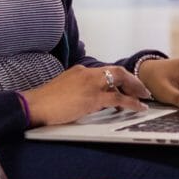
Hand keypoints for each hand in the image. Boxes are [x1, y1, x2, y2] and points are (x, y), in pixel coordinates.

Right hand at [21, 65, 150, 125]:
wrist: (33, 105)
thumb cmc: (44, 102)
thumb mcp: (64, 90)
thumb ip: (78, 90)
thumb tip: (89, 100)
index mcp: (80, 71)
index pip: (105, 71)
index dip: (119, 78)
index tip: (127, 85)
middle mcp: (87, 73)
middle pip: (116, 71)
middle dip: (131, 80)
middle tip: (142, 89)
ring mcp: (90, 84)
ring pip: (120, 80)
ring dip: (135, 88)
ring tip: (144, 97)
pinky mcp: (92, 98)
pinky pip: (118, 98)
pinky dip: (132, 102)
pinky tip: (139, 107)